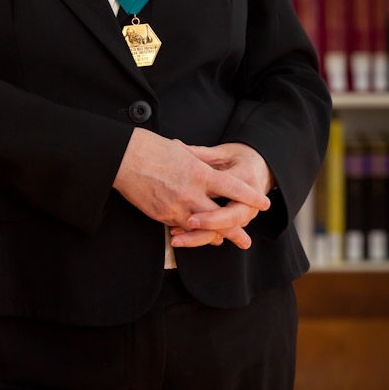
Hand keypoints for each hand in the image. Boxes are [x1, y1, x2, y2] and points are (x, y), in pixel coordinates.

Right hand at [113, 130, 270, 249]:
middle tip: (246, 240)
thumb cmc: (150, 147)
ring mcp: (176, 206)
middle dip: (236, 231)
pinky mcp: (162, 215)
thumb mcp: (180, 150)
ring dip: (214, 237)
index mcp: (199, 172)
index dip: (251, 197)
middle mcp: (192, 193)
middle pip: (222, 217)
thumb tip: (203, 168)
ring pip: (202, 228)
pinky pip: (181, 228)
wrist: (123, 158)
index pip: (233, 188)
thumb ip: (195, 162)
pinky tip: (196, 235)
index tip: (264, 203)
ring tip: (223, 242)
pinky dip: (191, 233)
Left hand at [169, 143, 274, 249]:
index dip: (212, 199)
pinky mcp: (239, 221)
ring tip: (178, 239)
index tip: (192, 210)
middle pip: (231, 218)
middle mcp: (250, 199)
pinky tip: (182, 237)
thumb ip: (200, 154)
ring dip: (201, 237)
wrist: (262, 168)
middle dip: (208, 226)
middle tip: (185, 226)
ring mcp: (246, 213)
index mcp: (246, 177)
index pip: (230, 192)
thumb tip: (175, 145)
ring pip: (225, 230)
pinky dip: (203, 236)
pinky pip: (222, 231)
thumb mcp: (222, 153)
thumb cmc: (240, 157)